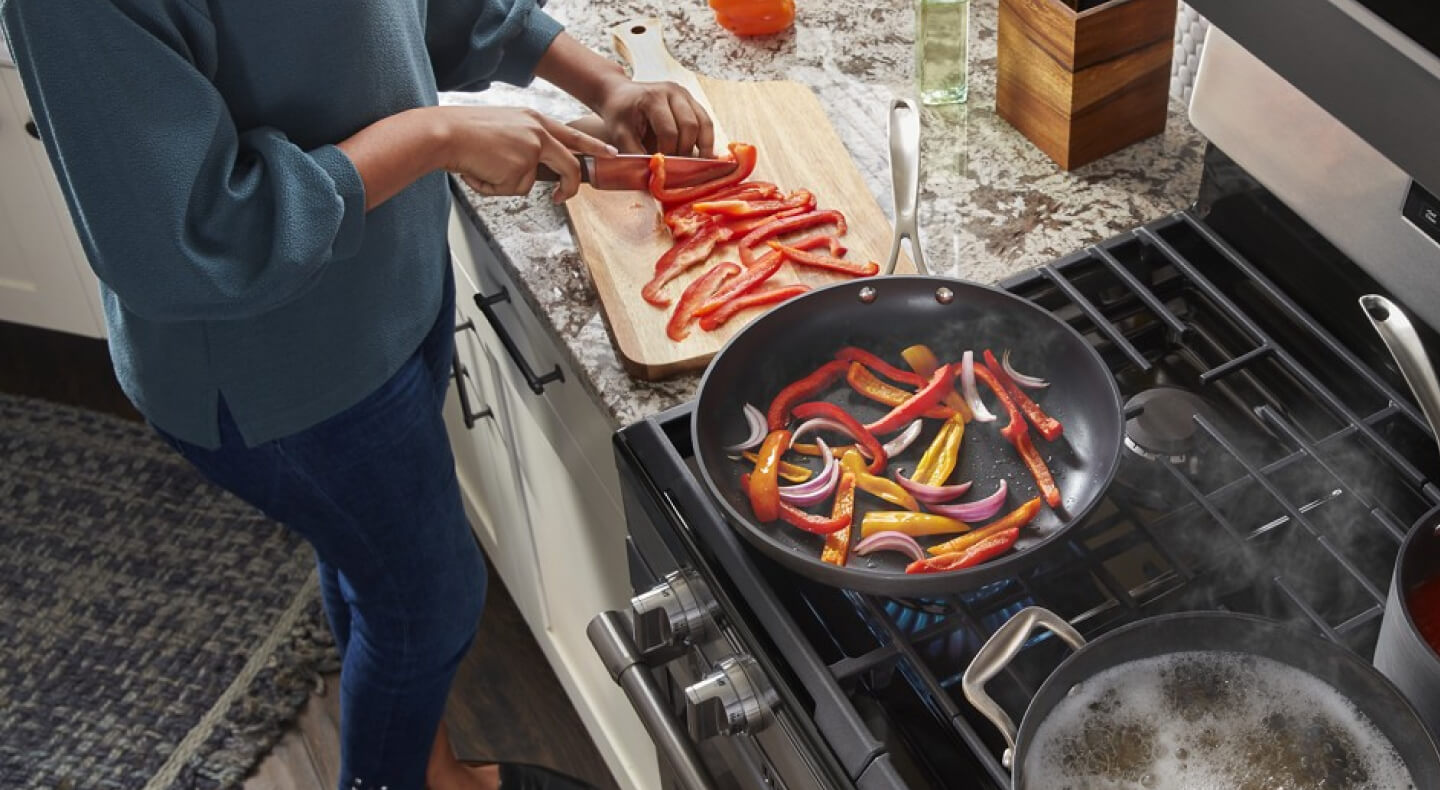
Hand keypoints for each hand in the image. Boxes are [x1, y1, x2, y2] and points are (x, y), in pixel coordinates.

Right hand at [440, 106, 614, 202]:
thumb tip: (531, 172)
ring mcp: (533, 149)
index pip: (571, 134)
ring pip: (530, 182)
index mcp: (534, 119)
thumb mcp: (504, 129)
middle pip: (569, 164)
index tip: (609, 153)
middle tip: (562, 197)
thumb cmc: (464, 133)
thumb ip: (525, 145)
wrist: (445, 134)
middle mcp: (538, 132)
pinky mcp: (522, 166)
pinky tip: (480, 171)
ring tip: (483, 167)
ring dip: (506, 184)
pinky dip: (494, 188)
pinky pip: (513, 190)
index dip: (592, 145)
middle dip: (570, 186)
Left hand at [595, 79, 714, 157]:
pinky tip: (701, 154)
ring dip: (703, 146)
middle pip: (690, 125)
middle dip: (686, 151)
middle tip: (679, 167)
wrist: (620, 92)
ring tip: (697, 165)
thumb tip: (652, 180)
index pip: (669, 131)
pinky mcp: (691, 100)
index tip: (663, 167)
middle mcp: (673, 92)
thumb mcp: (619, 134)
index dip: (668, 153)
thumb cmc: (619, 113)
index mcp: (653, 98)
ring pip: (704, 122)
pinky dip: (706, 139)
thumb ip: (635, 155)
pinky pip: (706, 121)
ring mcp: (685, 94)